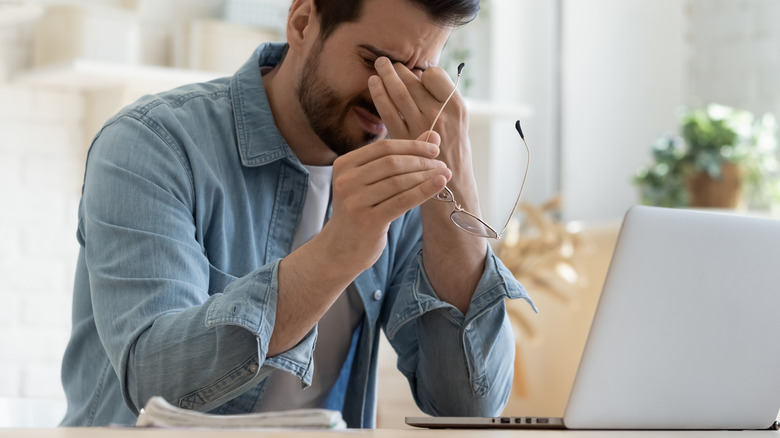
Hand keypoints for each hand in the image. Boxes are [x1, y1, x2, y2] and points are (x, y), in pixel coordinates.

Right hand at [319, 132, 451, 271]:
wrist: (342, 248)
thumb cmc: (362, 210)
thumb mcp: (373, 182)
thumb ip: (400, 157)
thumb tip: (432, 136)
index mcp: (344, 164)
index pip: (383, 147)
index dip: (412, 146)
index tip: (434, 149)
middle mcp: (346, 181)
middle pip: (392, 163)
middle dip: (421, 161)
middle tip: (442, 164)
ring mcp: (354, 201)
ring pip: (399, 181)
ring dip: (426, 176)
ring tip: (444, 175)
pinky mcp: (367, 221)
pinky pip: (402, 201)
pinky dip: (424, 191)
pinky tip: (439, 184)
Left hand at [368, 57, 470, 176]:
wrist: (451, 186)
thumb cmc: (453, 153)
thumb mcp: (458, 124)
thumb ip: (442, 102)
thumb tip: (419, 77)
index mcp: (457, 107)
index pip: (435, 76)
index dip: (423, 72)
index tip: (416, 73)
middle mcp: (440, 115)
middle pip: (414, 83)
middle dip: (398, 69)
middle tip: (386, 61)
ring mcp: (421, 127)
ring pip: (399, 93)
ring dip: (386, 76)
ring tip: (379, 65)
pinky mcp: (404, 139)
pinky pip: (388, 112)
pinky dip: (379, 95)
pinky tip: (373, 84)